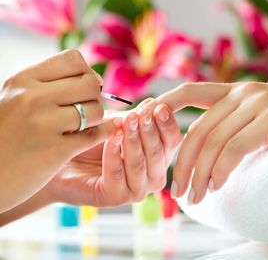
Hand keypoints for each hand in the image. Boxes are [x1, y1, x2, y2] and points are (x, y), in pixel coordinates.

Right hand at [0, 50, 114, 212]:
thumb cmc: (3, 135)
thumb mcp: (13, 98)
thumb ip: (45, 85)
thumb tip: (89, 76)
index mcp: (23, 80)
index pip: (73, 59)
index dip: (86, 72)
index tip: (84, 87)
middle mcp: (33, 98)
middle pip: (90, 83)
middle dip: (95, 95)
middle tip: (87, 107)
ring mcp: (44, 124)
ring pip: (96, 110)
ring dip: (96, 119)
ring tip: (84, 125)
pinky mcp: (55, 151)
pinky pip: (94, 135)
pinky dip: (102, 134)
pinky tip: (97, 135)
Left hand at [46, 101, 181, 206]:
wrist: (60, 156)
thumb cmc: (92, 138)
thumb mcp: (118, 124)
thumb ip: (137, 118)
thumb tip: (156, 104)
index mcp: (158, 156)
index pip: (172, 140)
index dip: (167, 124)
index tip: (159, 107)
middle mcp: (152, 175)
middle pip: (159, 153)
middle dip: (150, 132)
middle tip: (141, 115)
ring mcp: (135, 189)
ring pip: (140, 165)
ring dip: (133, 142)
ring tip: (125, 124)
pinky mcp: (115, 198)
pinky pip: (118, 175)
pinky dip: (114, 155)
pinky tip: (110, 140)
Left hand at [156, 82, 267, 204]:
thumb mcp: (262, 121)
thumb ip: (236, 128)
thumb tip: (209, 156)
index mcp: (238, 91)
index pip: (190, 92)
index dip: (164, 104)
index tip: (145, 124)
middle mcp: (244, 93)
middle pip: (198, 129)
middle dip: (183, 162)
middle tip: (177, 192)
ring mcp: (258, 103)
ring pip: (213, 141)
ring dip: (199, 174)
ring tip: (194, 198)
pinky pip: (234, 148)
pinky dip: (220, 170)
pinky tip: (215, 186)